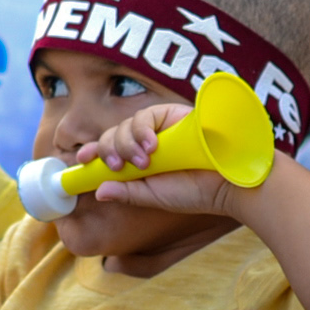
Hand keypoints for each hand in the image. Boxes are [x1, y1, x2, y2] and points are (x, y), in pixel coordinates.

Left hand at [73, 102, 235, 216]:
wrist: (228, 185)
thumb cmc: (195, 192)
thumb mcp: (154, 195)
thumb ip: (128, 192)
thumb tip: (98, 191)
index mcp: (140, 161)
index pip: (109, 151)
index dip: (92, 151)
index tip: (81, 159)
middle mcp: (147, 142)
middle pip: (112, 136)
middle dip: (109, 150)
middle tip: (119, 166)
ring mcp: (159, 127)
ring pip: (124, 125)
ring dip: (126, 144)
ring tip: (144, 162)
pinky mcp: (171, 114)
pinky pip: (144, 116)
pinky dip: (142, 131)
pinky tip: (152, 146)